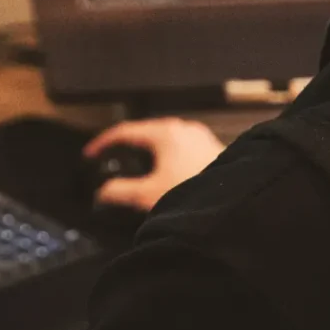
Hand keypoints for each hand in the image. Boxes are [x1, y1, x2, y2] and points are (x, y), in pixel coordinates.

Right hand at [84, 117, 225, 212]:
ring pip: (165, 139)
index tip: (91, 153)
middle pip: (145, 132)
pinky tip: (167, 175)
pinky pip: (181, 147)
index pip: (125, 131)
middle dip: (127, 147)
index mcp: (165, 133)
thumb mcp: (149, 196)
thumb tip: (103, 192)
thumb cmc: (200, 193)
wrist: (238, 200)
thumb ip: (120, 192)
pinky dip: (167, 157)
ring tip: (137, 169)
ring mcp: (200, 137)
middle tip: (111, 159)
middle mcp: (183, 129)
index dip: (103, 143)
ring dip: (148, 152)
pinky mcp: (212, 148)